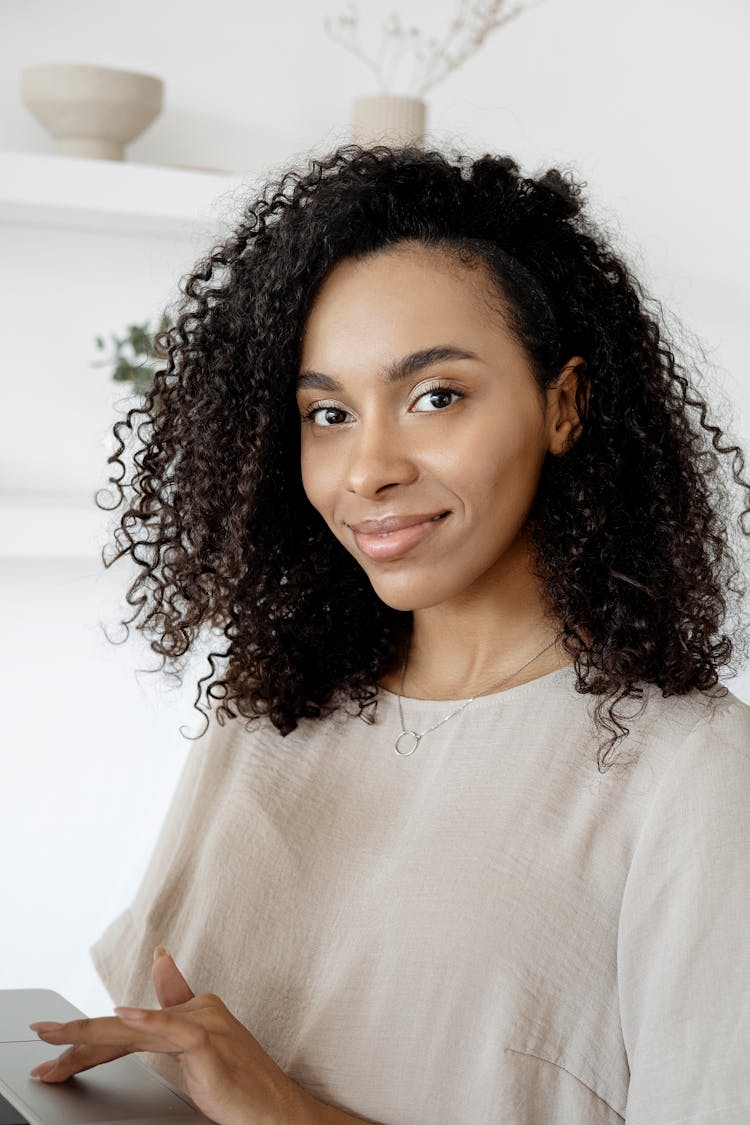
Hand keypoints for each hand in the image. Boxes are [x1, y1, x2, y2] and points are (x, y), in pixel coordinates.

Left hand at [28, 946, 312, 1124]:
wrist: (277, 1109)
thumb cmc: (241, 1082)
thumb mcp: (201, 1048)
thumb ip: (178, 1006)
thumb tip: (161, 961)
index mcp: (192, 1012)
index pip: (130, 1026)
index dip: (89, 1035)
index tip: (53, 1038)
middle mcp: (196, 1011)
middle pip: (126, 1026)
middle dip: (78, 1034)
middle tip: (41, 1034)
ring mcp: (203, 1024)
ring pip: (137, 1028)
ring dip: (91, 1035)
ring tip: (59, 1036)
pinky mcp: (209, 1043)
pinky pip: (173, 1030)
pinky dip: (148, 1021)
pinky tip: (124, 1016)